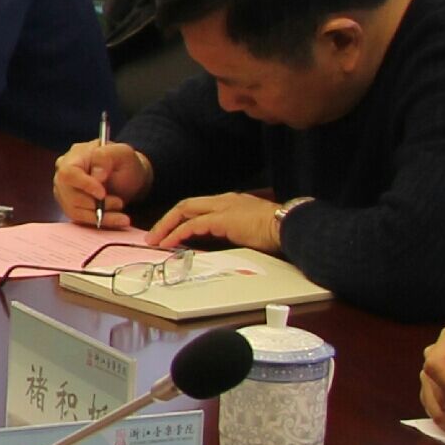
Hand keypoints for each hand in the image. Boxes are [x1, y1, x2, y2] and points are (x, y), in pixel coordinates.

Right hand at [52, 139, 151, 229]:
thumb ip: (106, 157)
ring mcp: (65, 192)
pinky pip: (80, 218)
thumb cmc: (123, 162)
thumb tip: (97, 176)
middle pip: (69, 195)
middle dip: (95, 203)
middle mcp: (63, 176)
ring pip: (74, 210)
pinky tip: (116, 220)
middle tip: (119, 203)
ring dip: (99, 215)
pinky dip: (99, 221)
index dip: (83, 185)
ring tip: (121, 213)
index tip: (102, 193)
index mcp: (73, 157)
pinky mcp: (71, 206)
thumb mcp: (121, 152)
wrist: (128, 175)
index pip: (68, 173)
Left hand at [147, 190, 286, 253]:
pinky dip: (177, 233)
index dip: (181, 218)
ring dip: (166, 226)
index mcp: (231, 202)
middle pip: (186, 205)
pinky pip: (191, 225)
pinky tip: (169, 242)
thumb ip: (234, 231)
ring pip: (184, 212)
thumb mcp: (251, 229)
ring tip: (155, 240)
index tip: (170, 231)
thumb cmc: (277, 231)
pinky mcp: (221, 219)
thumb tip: (223, 243)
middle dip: (167, 220)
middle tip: (154, 235)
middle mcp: (224, 201)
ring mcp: (222, 207)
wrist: (290, 226)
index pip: (199, 206)